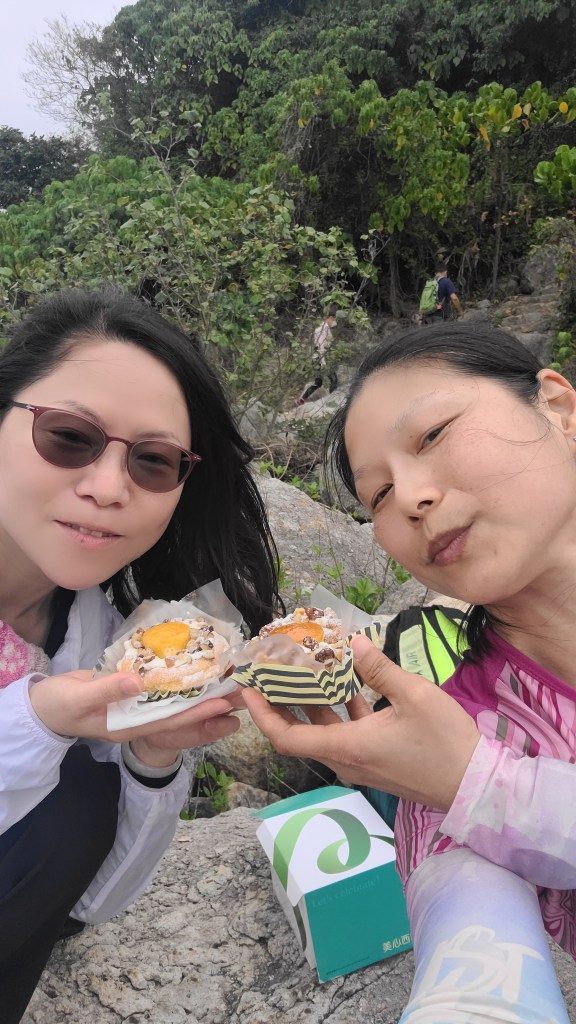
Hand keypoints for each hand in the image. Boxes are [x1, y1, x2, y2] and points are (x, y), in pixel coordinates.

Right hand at [29, 671, 242, 763]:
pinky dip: (183, 682)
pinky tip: (201, 670)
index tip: (222, 704)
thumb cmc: (60, 704)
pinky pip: (164, 690)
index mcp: (129, 726)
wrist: (45, 705)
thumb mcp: (79, 698)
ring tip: (232, 682)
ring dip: (203, 693)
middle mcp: (139, 719)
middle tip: (241, 693)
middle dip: (210, 705)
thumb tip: (138, 682)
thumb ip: (108, 690)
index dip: (196, 714)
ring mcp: (137, 707)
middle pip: (180, 714)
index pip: (169, 722)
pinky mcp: (135, 693)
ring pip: (177, 702)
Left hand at [243, 635, 479, 811]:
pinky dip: (339, 710)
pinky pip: (345, 734)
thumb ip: (379, 669)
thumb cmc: (445, 742)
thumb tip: (355, 642)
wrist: (475, 785)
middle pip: (299, 733)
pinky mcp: (375, 761)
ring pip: (323, 732)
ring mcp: (360, 763)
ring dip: (311, 703)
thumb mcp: (415, 696)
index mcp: (347, 748)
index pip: (286, 738)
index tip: (250, 688)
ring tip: (303, 668)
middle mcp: (346, 760)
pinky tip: (346, 682)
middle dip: (282, 702)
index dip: (262, 714)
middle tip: (273, 670)